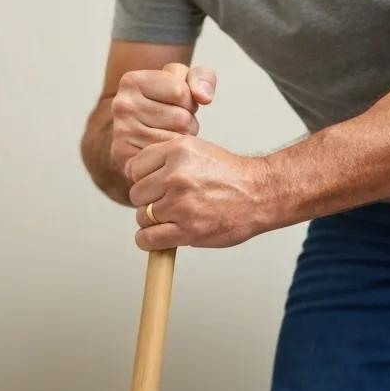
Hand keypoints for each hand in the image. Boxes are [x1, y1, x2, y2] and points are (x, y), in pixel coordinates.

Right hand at [110, 65, 216, 176]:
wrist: (137, 138)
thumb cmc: (165, 107)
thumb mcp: (184, 83)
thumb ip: (202, 77)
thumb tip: (203, 97)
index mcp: (132, 81)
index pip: (181, 92)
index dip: (188, 101)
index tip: (174, 104)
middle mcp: (122, 106)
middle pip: (181, 118)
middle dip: (186, 123)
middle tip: (172, 124)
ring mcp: (123, 134)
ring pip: (177, 139)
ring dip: (181, 140)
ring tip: (167, 135)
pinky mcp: (127, 159)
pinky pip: (168, 159)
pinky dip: (172, 157)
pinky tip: (161, 151)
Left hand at [127, 135, 274, 249]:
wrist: (259, 194)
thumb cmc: (228, 175)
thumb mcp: (195, 150)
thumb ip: (164, 157)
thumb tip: (130, 172)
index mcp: (178, 151)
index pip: (135, 167)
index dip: (144, 178)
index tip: (157, 185)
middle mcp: (177, 175)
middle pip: (137, 193)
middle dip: (149, 200)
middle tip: (169, 202)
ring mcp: (182, 204)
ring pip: (143, 216)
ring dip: (153, 221)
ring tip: (174, 218)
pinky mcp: (188, 229)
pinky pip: (148, 238)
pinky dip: (148, 241)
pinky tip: (159, 236)